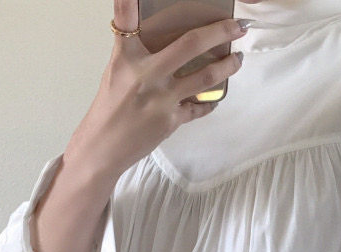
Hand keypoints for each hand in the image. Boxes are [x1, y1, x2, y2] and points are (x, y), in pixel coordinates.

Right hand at [66, 0, 252, 178]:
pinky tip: (217, 96)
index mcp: (127, 57)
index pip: (126, 19)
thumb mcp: (116, 70)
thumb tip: (156, 32)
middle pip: (190, 45)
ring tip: (237, 59)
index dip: (128, 0)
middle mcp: (147, 75)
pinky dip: (209, 101)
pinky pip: (198, 108)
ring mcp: (162, 99)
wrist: (103, 148)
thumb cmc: (109, 107)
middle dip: (220, 32)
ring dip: (226, 67)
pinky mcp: (171, 121)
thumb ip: (135, 48)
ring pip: (204, 78)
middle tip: (238, 26)